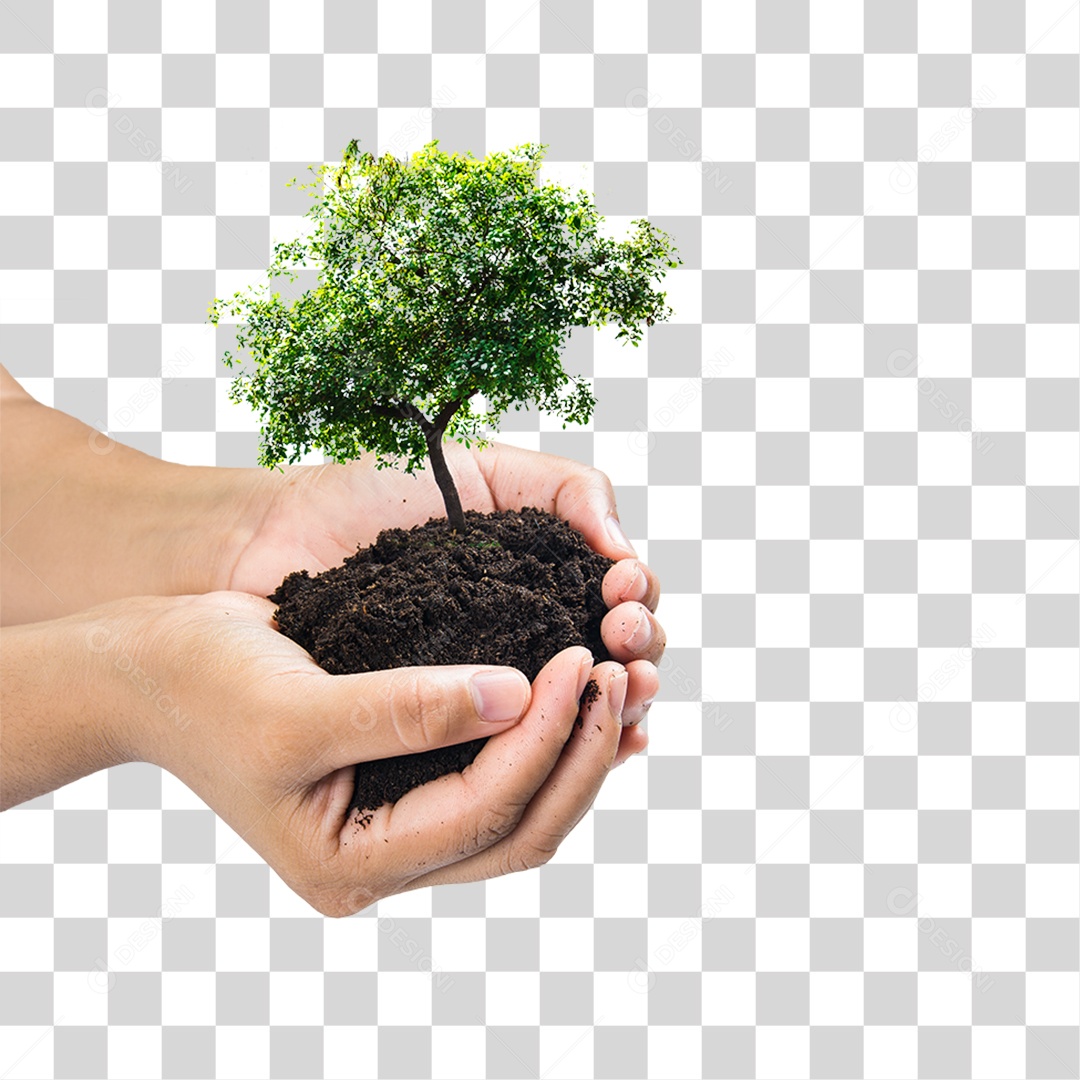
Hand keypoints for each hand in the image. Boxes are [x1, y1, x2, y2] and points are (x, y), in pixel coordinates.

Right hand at [1, 592, 635, 914]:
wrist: (150, 669)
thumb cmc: (203, 687)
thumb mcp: (297, 708)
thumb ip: (406, 709)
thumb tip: (518, 693)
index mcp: (350, 865)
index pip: (482, 814)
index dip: (542, 742)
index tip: (579, 662)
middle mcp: (384, 860)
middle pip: (520, 831)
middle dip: (578, 754)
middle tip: (619, 673)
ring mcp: (398, 825)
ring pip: (520, 812)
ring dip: (573, 749)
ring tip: (612, 677)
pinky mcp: (405, 782)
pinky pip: (498, 776)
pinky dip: (544, 740)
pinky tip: (576, 694)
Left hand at [225, 440, 664, 743]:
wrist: (259, 541)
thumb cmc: (362, 500)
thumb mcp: (479, 478)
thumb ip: (564, 489)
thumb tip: (623, 553)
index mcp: (534, 591)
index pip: (615, 614)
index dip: (636, 610)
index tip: (623, 594)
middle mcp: (516, 650)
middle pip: (607, 675)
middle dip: (633, 661)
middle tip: (626, 643)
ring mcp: (478, 701)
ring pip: (571, 727)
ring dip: (612, 714)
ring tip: (621, 688)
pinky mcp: (436, 747)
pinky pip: (511, 765)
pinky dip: (561, 759)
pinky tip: (593, 748)